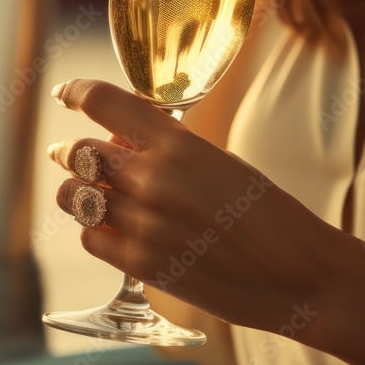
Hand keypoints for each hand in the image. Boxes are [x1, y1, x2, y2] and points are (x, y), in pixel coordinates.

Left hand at [46, 78, 337, 332]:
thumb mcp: (220, 162)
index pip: (103, 101)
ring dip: (76, 192)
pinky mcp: (142, 264)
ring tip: (86, 194)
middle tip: (67, 155)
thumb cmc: (267, 212)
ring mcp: (144, 223)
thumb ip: (168, 149)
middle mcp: (153, 178)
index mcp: (178, 143)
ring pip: (73, 196)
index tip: (65, 93)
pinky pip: (90, 238)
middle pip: (80, 152)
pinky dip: (93, 230)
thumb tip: (119, 142)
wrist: (299, 273)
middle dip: (71, 152)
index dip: (76, 91)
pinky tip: (109, 228)